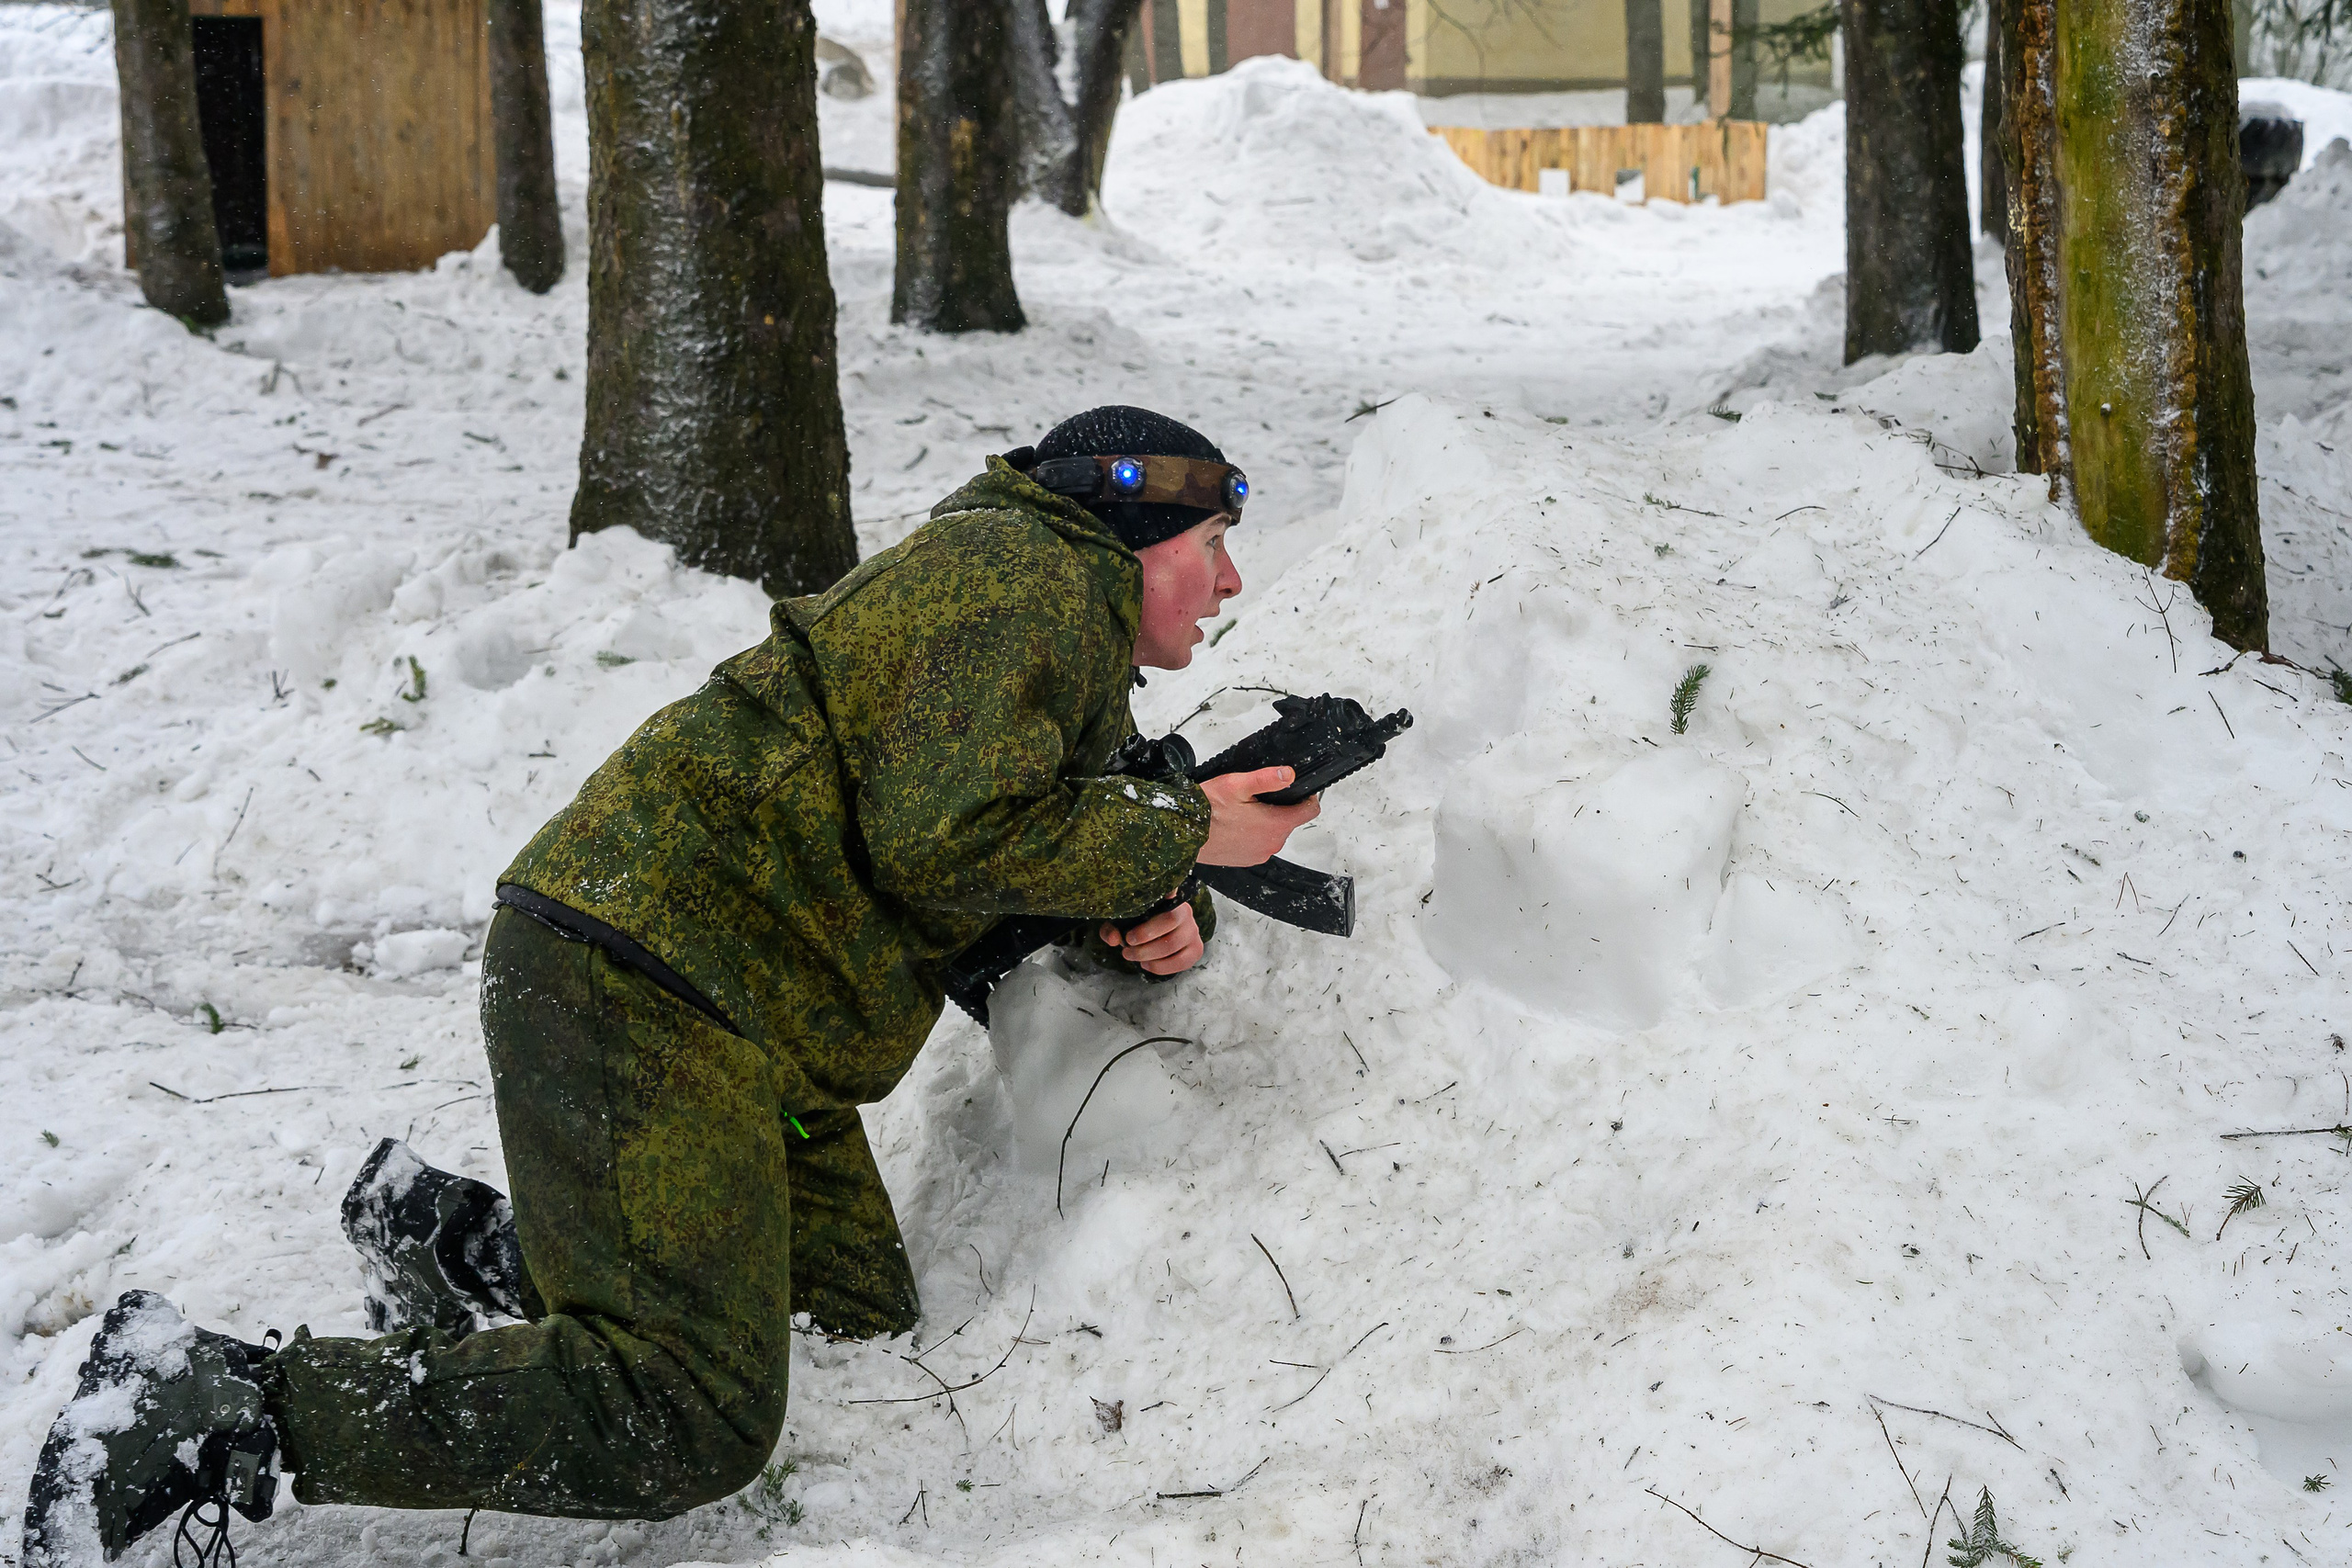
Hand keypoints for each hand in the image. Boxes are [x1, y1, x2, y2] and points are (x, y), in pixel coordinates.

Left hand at [1100, 898, 1204, 976]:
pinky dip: (1161, 966)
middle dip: (1145, 936)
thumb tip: (1114, 939)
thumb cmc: (1137, 926)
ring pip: (1173, 943)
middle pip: (1170, 919)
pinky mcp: (1195, 949)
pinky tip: (1146, 964)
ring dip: (1149, 953)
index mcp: (1168, 898)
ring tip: (1132, 956)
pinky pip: (1182, 961)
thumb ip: (1112, 928)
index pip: (1171, 888)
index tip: (1161, 892)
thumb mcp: (1121, 924)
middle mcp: (1185, 911)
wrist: (1155, 940)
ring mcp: (1192, 931)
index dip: (1168, 890)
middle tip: (1127, 945)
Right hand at [1196, 766, 1319, 866]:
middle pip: (1289, 821)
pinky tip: (1235, 825)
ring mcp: (1259, 854)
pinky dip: (1252, 834)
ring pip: (1273, 832)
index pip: (1309, 811)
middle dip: (1279, 808)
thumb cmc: (1206, 810)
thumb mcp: (1236, 785)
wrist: (1182, 834)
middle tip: (1255, 798)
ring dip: (1264, 821)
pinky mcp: (1247, 860)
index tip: (1298, 790)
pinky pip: (1259, 844)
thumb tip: (1289, 774)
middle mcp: (1271, 844)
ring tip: (1241, 811)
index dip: (1307, 797)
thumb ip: (1266, 779)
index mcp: (1275, 825)